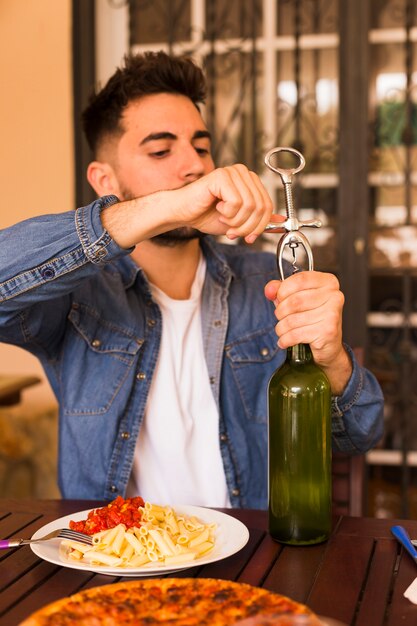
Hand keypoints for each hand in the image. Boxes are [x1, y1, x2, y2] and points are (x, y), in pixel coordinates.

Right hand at [172, 164, 279, 242]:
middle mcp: (244, 173)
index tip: (248, 237)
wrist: (184, 213)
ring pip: (250, 206)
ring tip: (224, 219)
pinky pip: (236, 202)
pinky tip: (217, 209)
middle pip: (261, 207)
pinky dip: (227, 213)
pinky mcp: (222, 176)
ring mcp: (233, 172)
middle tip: (233, 232)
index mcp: (250, 181)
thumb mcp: (239, 222)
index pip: (268, 206)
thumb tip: (281, 222)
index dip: (260, 226)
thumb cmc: (207, 215)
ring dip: (236, 221)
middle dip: (248, 227)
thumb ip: (259, 221)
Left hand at [264, 271, 351, 394]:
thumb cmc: (313, 318)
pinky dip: (285, 339)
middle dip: (280, 311)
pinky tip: (285, 340)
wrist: (328, 345)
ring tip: (283, 330)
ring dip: (281, 327)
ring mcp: (332, 314)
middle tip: (281, 317)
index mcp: (328, 282)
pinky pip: (295, 334)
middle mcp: (334, 296)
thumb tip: (270, 289)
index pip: (300, 279)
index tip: (279, 297)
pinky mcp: (327, 332)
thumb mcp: (296, 298)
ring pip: (293, 319)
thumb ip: (280, 290)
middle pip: (295, 301)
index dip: (283, 290)